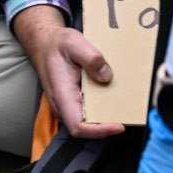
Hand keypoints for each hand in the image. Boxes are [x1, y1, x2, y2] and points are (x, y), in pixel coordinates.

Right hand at [11, 5, 121, 138]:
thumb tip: (107, 76)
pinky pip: (88, 113)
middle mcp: (62, 106)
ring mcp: (67, 106)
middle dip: (108, 124)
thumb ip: (91, 58)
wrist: (44, 45)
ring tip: (123, 103)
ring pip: (88, 122)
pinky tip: (112, 97)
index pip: (78, 125)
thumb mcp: (74, 42)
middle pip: (86, 127)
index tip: (119, 126)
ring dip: (106, 116)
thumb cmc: (57, 45)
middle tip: (128, 112)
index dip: (99, 130)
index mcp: (61, 94)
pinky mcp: (72, 103)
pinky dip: (102, 108)